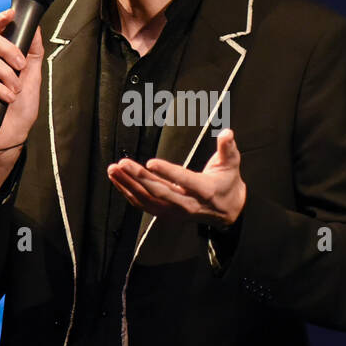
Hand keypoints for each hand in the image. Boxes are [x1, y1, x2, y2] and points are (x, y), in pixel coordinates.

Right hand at [0, 8, 44, 185]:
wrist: (13, 137)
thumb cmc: (20, 108)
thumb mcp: (32, 77)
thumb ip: (33, 53)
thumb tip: (36, 27)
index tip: (11, 14)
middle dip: (8, 48)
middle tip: (22, 65)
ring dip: (6, 73)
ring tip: (16, 90)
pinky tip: (8, 98)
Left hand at [107, 128, 247, 226]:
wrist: (227, 211)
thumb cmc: (227, 183)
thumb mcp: (231, 164)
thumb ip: (227, 148)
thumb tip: (227, 132)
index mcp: (204, 190)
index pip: (183, 180)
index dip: (167, 172)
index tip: (150, 163)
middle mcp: (187, 204)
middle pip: (159, 191)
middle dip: (139, 177)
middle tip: (123, 163)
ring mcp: (174, 211)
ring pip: (147, 199)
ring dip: (128, 184)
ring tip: (114, 169)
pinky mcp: (165, 213)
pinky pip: (143, 204)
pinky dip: (128, 192)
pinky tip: (117, 180)